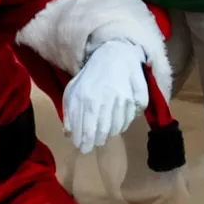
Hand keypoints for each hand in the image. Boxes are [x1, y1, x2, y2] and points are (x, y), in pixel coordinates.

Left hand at [63, 40, 148, 154]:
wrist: (113, 56)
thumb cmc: (90, 76)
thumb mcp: (72, 90)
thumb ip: (69, 113)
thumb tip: (68, 135)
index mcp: (86, 98)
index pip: (86, 131)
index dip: (84, 143)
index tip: (82, 148)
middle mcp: (104, 100)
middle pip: (102, 133)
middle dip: (96, 141)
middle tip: (93, 143)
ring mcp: (122, 99)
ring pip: (116, 130)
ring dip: (109, 134)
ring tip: (104, 132)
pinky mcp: (135, 98)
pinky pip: (129, 121)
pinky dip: (122, 125)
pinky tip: (116, 122)